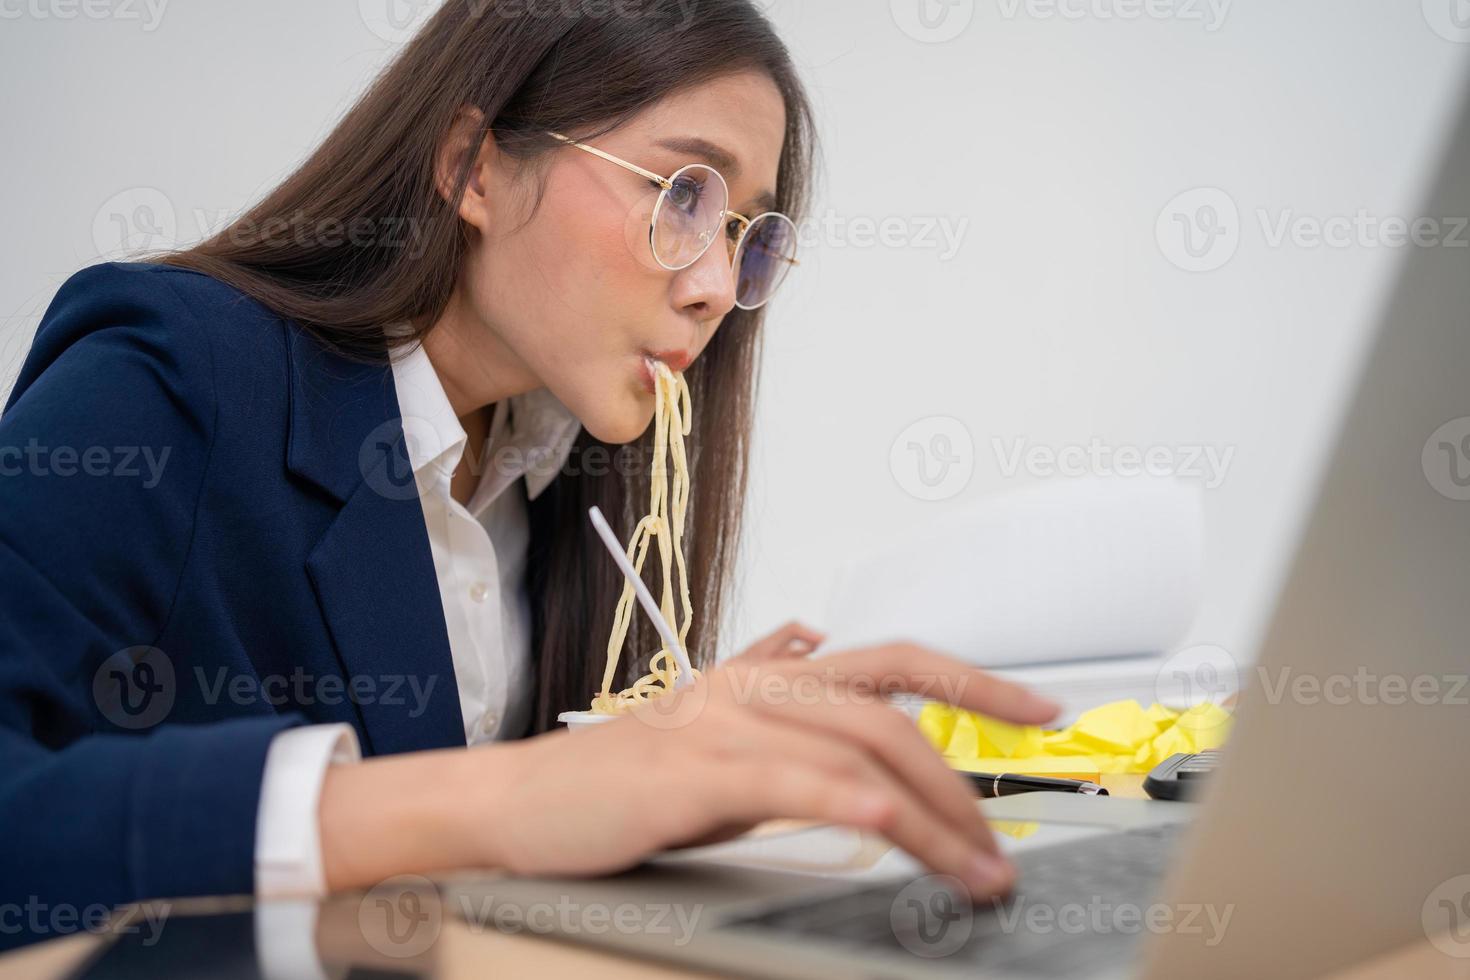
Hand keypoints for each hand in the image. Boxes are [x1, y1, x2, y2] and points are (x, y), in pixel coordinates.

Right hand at [462, 637, 1058, 897]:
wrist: (519, 802)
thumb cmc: (613, 776)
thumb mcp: (702, 720)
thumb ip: (761, 681)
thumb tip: (807, 639)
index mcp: (766, 675)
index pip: (890, 662)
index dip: (971, 678)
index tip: (1035, 708)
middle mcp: (756, 686)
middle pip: (891, 709)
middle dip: (968, 773)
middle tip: (1008, 838)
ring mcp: (727, 724)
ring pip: (860, 751)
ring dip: (934, 816)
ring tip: (974, 869)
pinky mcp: (696, 773)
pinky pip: (796, 782)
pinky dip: (856, 804)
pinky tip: (895, 830)